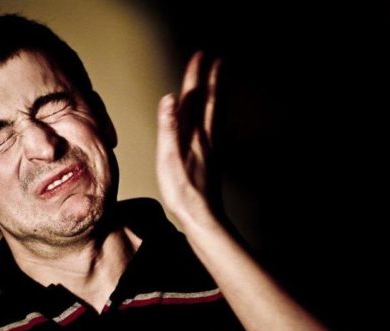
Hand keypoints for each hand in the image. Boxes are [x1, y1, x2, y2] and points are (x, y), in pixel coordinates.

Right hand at [156, 51, 222, 230]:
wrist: (203, 217)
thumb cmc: (183, 192)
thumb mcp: (169, 160)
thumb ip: (169, 128)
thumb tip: (170, 98)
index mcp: (194, 135)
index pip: (194, 99)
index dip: (196, 77)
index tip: (200, 55)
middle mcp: (207, 137)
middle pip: (210, 101)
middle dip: (211, 79)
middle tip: (215, 59)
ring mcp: (212, 147)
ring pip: (217, 112)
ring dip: (218, 92)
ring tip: (221, 78)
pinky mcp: (213, 157)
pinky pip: (218, 125)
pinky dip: (218, 112)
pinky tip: (216, 114)